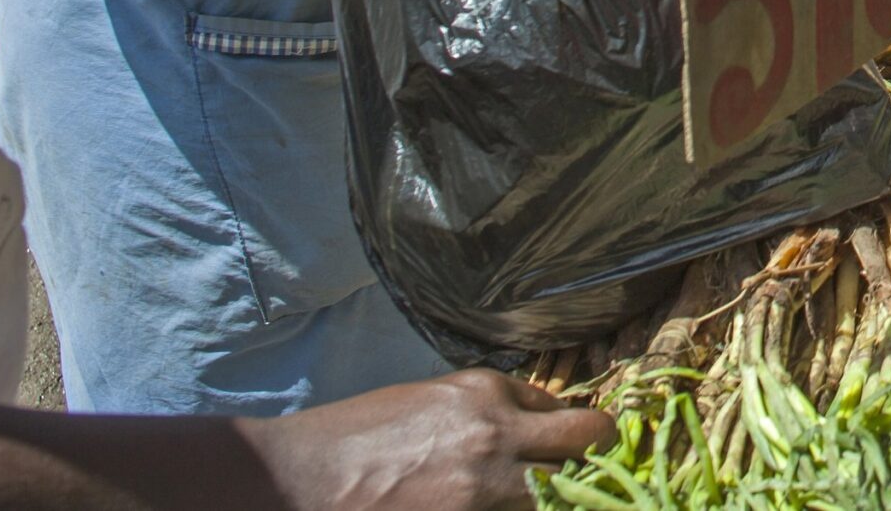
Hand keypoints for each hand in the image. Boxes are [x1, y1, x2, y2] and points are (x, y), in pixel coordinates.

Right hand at [241, 367, 615, 510]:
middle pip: (586, 440)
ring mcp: (484, 488)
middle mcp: (495, 434)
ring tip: (534, 495)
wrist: (296, 481)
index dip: (565, 430)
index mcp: (482, 392)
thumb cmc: (350, 439)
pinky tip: (494, 508)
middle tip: (593, 473)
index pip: (557, 408)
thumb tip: (520, 431)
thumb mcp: (422, 403)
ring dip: (552, 498)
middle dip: (595, 454)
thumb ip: (478, 414)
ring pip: (557, 495)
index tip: (569, 446)